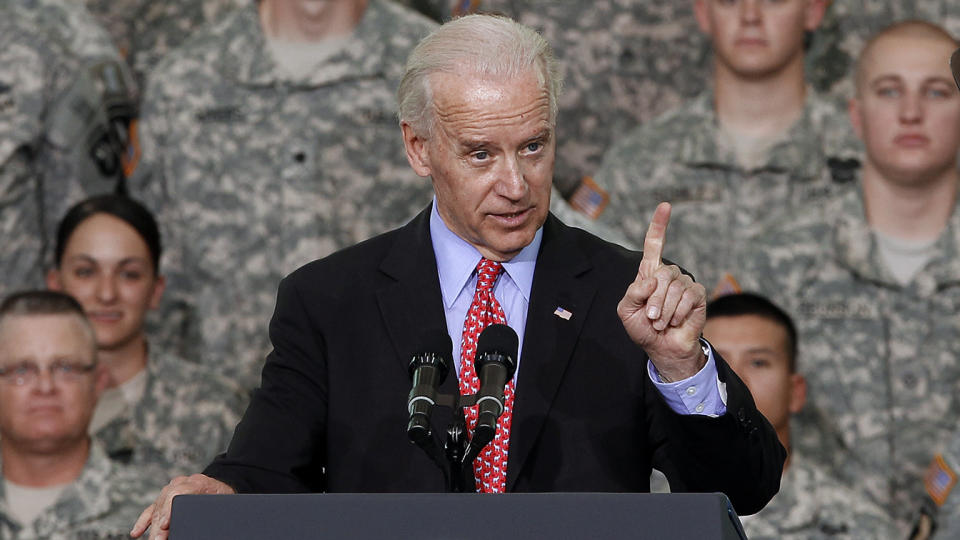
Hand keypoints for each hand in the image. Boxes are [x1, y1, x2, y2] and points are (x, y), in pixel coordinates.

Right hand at [130, 473, 233, 538]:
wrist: (222, 486)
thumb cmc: (224, 496)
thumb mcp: (222, 502)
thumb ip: (209, 510)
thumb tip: (199, 526)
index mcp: (198, 483)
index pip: (177, 493)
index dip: (168, 510)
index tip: (164, 525)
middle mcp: (182, 483)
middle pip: (165, 503)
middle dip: (159, 525)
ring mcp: (171, 489)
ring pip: (157, 508)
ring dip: (152, 527)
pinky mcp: (165, 497)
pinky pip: (151, 509)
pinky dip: (143, 522)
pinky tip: (136, 533)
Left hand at [617, 202, 706, 381]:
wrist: (662, 347)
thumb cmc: (643, 328)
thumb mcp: (626, 311)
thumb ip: (633, 293)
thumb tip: (652, 280)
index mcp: (650, 274)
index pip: (653, 245)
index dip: (659, 226)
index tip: (665, 206)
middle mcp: (668, 275)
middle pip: (662, 273)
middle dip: (654, 299)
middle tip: (652, 317)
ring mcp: (685, 283)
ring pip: (675, 287)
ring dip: (665, 310)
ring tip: (662, 322)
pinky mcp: (698, 295)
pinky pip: (689, 296)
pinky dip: (678, 312)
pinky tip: (676, 321)